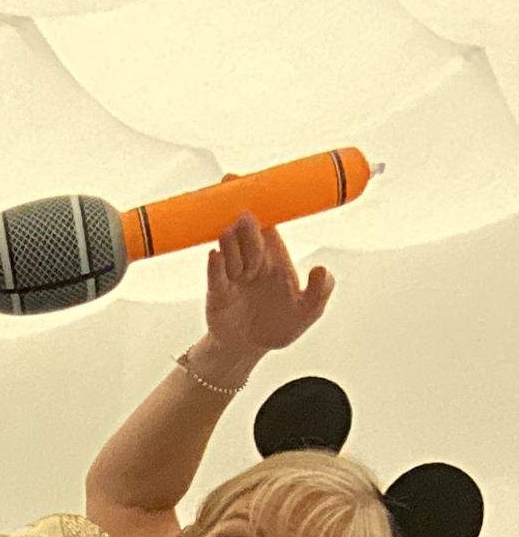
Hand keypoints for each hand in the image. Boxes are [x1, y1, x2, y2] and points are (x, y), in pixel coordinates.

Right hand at [205, 207, 333, 357]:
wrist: (247, 350)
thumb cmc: (277, 326)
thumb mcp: (308, 312)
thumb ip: (319, 292)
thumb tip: (321, 269)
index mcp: (274, 257)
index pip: (267, 226)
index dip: (262, 206)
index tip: (252, 186)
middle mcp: (251, 261)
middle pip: (248, 237)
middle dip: (246, 226)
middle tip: (245, 216)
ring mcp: (232, 276)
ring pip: (230, 254)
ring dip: (230, 243)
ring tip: (228, 233)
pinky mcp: (217, 294)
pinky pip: (215, 278)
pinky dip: (214, 267)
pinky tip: (215, 256)